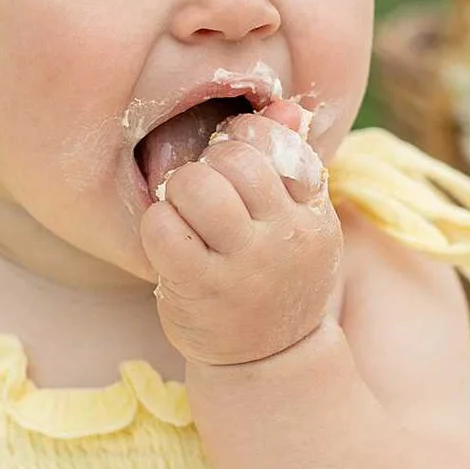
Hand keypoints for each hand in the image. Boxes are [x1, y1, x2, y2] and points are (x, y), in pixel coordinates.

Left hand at [139, 98, 340, 367]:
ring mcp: (243, 266)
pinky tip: (169, 238)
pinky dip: (157, 223)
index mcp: (312, 215)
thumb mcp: (301, 225)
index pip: (277, 144)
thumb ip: (293, 165)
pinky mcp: (199, 288)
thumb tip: (287, 109)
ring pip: (198, 186)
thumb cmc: (279, 278)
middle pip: (234, 160)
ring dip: (180, 190)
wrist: (272, 359)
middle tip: (207, 189)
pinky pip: (163, 227)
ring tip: (186, 211)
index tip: (235, 160)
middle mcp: (284, 238)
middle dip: (209, 163)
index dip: (245, 139)